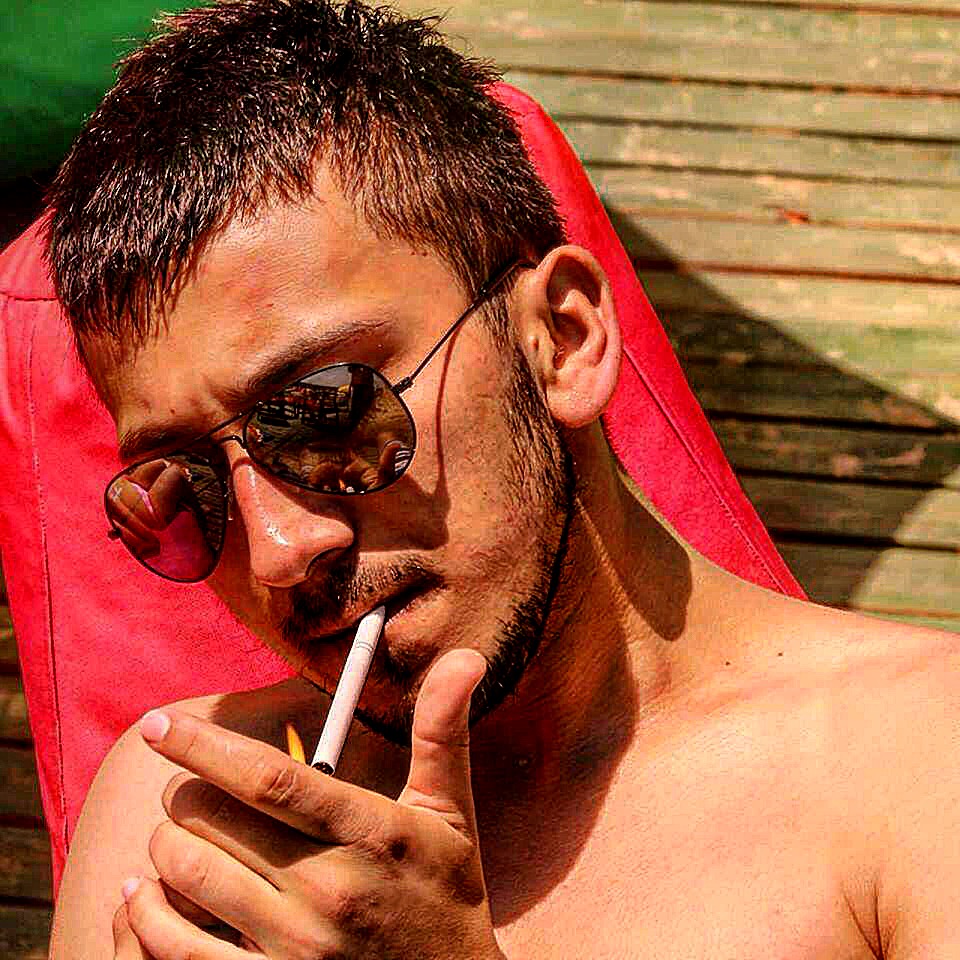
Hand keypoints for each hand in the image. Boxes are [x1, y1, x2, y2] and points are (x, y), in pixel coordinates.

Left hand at [118, 649, 506, 959]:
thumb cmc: (445, 894)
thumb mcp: (449, 812)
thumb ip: (443, 731)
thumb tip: (465, 656)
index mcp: (369, 832)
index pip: (270, 777)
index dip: (205, 745)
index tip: (160, 726)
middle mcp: (328, 889)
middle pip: (213, 822)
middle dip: (183, 795)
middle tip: (185, 790)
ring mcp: (296, 948)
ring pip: (187, 878)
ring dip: (164, 848)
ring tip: (173, 837)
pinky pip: (177, 951)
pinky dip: (146, 916)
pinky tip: (146, 897)